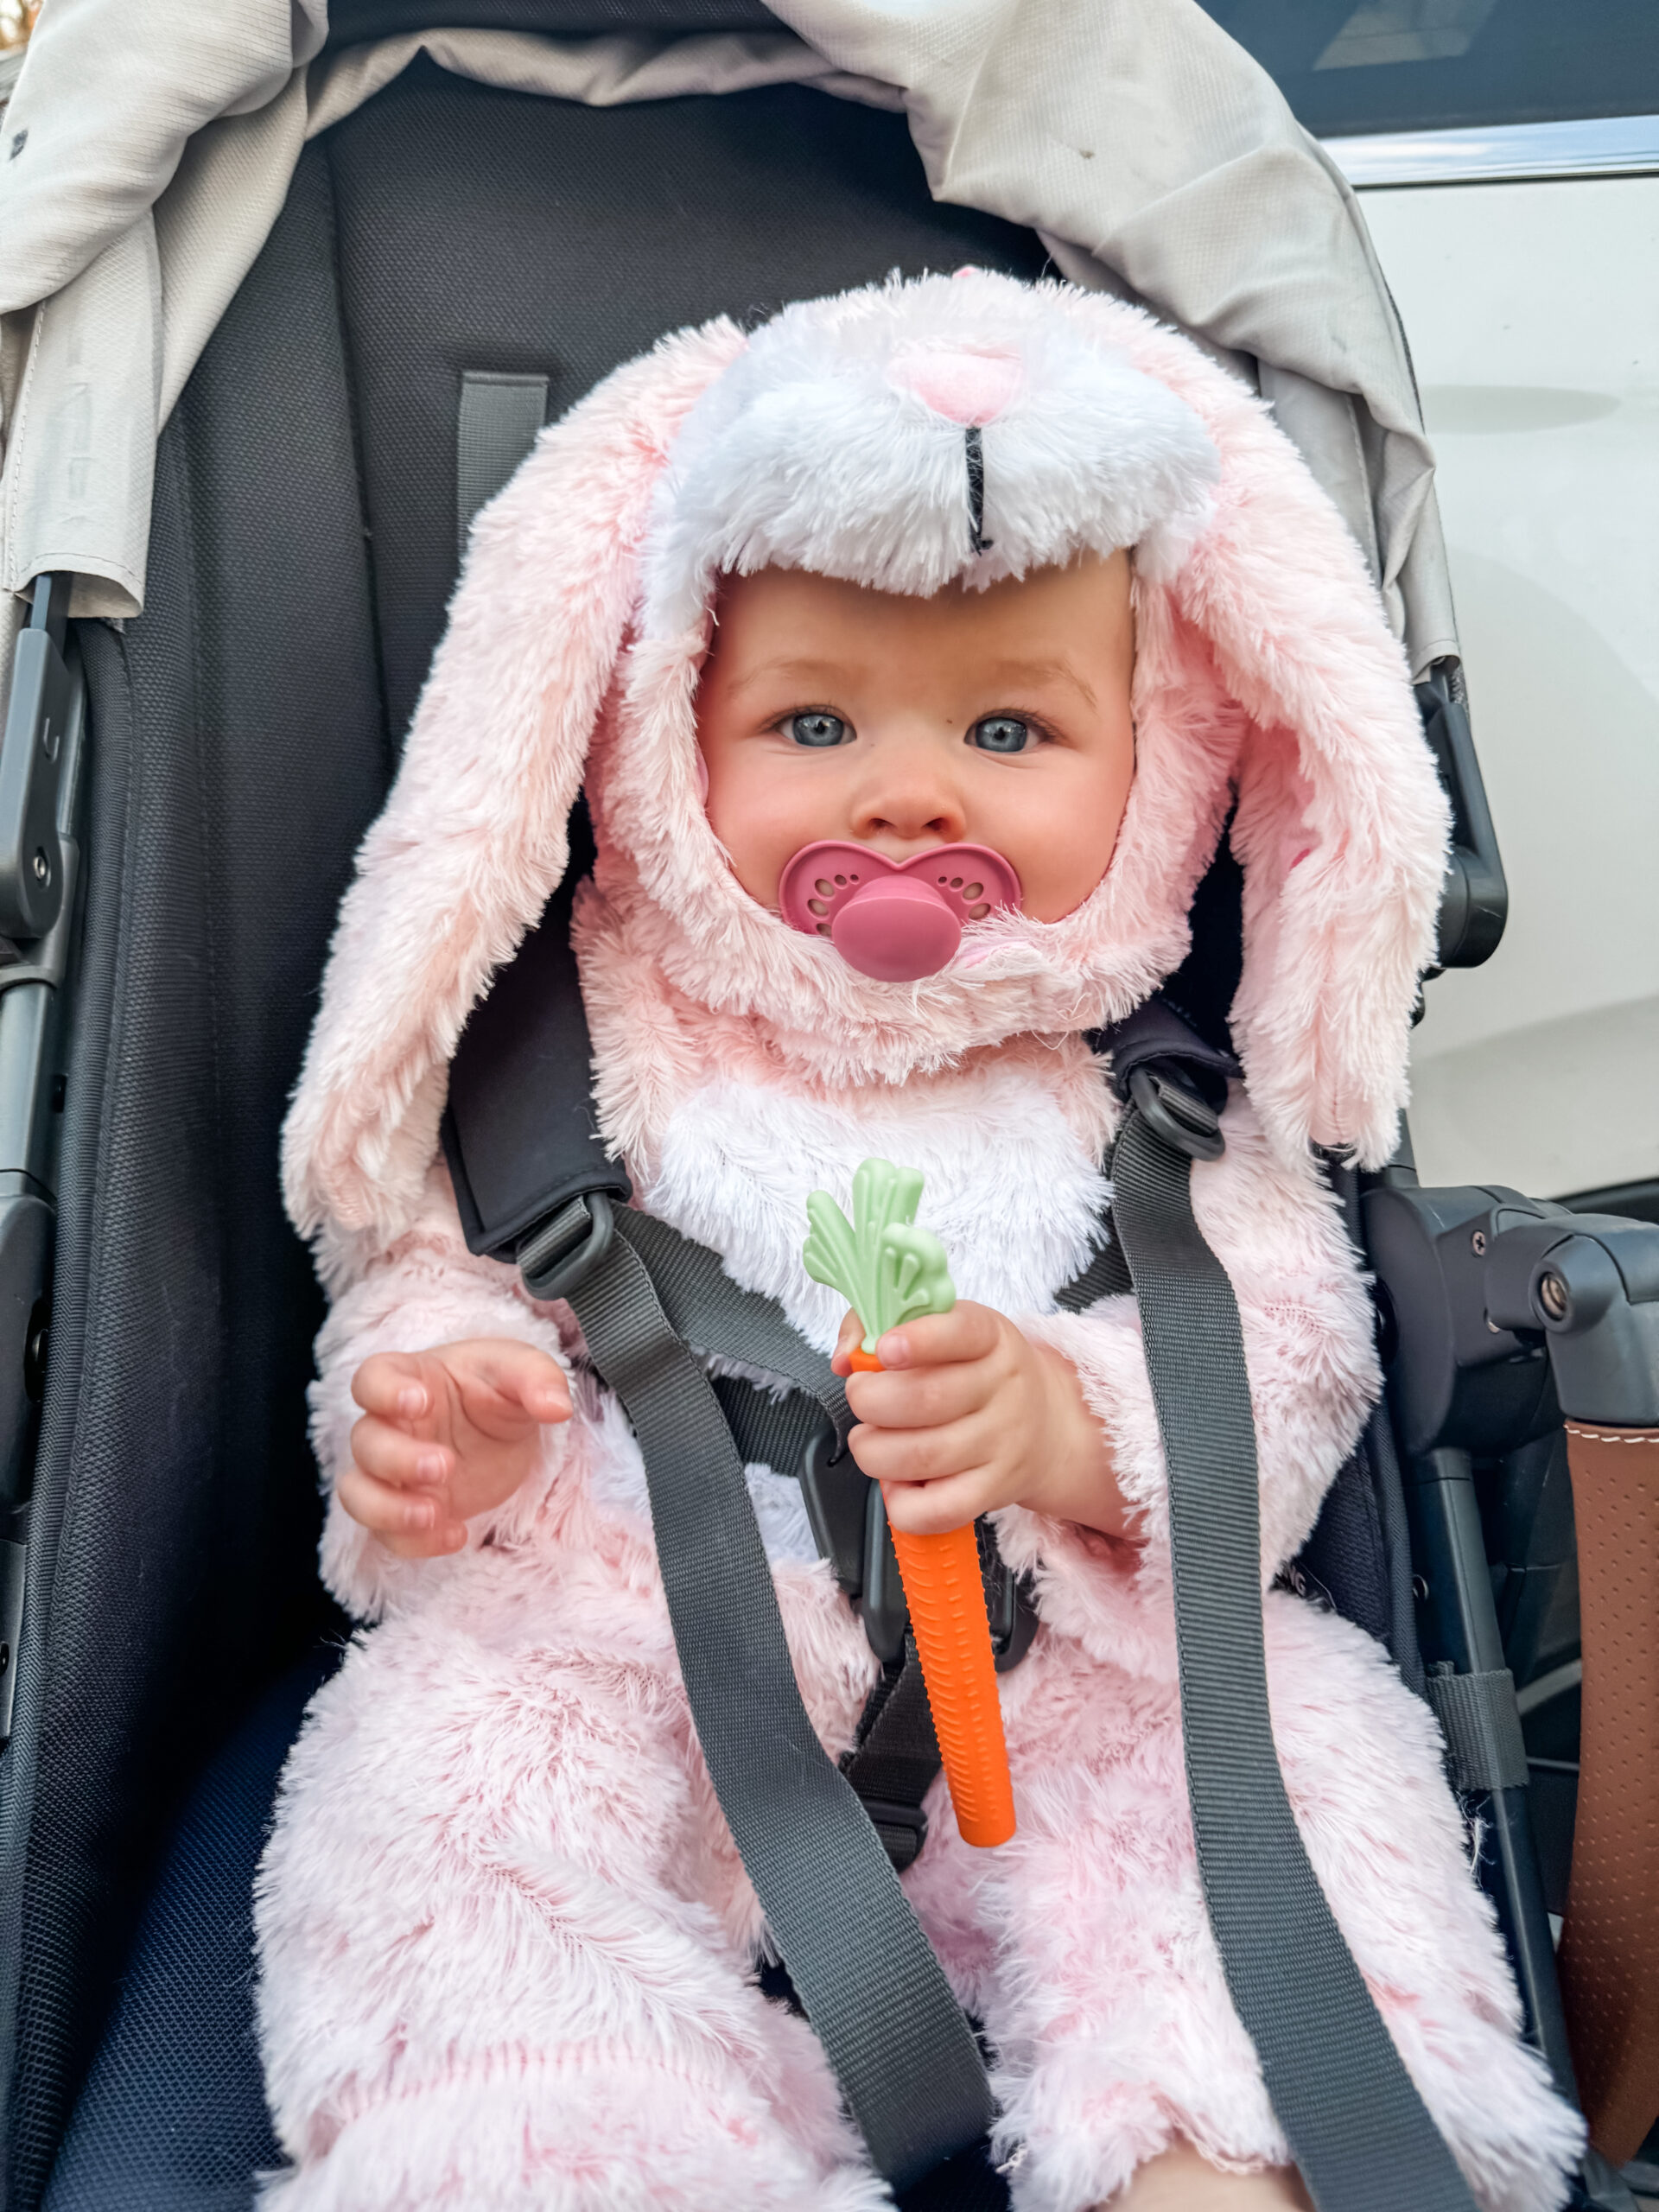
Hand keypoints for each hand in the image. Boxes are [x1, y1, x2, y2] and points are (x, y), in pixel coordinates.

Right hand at [340, 1338, 572, 1557]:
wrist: (501, 1431)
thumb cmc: (497, 1389)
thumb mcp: (523, 1371)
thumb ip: (538, 1379)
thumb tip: (557, 1406)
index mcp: (410, 1379)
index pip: (372, 1378)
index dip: (384, 1391)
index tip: (420, 1403)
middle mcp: (389, 1425)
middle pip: (365, 1442)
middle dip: (397, 1459)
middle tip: (444, 1465)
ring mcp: (391, 1473)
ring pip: (357, 1494)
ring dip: (389, 1509)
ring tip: (434, 1514)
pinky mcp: (405, 1509)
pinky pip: (388, 1534)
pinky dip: (414, 1542)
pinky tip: (455, 1535)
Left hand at [833, 1303, 1122, 1537]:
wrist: (1047, 1428)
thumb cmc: (976, 1373)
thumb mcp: (945, 1330)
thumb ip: (882, 1325)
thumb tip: (844, 1357)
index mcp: (990, 1339)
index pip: (962, 1332)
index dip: (919, 1339)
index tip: (885, 1349)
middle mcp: (1001, 1390)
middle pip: (926, 1400)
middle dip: (870, 1400)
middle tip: (861, 1397)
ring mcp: (1000, 1445)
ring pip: (921, 1457)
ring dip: (873, 1451)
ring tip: (869, 1439)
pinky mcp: (992, 1492)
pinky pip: (937, 1510)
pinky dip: (900, 1501)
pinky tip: (895, 1481)